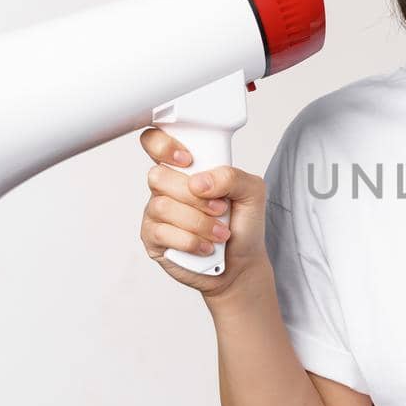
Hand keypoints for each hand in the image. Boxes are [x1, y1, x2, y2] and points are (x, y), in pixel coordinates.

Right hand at [137, 126, 270, 300]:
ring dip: (199, 222)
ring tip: (221, 233)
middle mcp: (166, 188)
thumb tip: (199, 182)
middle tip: (220, 209)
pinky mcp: (153, 239)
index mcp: (184, 168)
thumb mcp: (252, 192)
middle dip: (195, 196)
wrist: (241, 264)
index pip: (155, 142)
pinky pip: (162, 233)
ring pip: (163, 206)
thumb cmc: (243, 223)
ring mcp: (156, 213)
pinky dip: (191, 241)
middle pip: (158, 176)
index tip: (187, 159)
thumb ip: (232, 176)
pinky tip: (206, 246)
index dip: (163, 145)